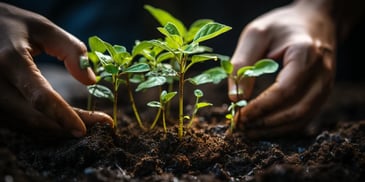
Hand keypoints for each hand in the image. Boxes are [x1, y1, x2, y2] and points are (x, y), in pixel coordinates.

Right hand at [0, 3, 112, 137]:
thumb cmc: (13, 26)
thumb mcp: (44, 28)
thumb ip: (71, 50)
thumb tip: (91, 81)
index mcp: (10, 61)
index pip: (40, 97)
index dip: (65, 116)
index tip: (89, 127)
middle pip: (35, 118)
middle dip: (68, 126)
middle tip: (98, 124)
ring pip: (27, 126)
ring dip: (57, 129)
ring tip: (86, 122)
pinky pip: (20, 123)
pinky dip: (44, 125)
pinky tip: (63, 121)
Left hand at [228, 1, 335, 137]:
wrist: (314, 21)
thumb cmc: (281, 26)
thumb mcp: (256, 34)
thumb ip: (243, 63)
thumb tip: (235, 98)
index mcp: (305, 54)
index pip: (284, 91)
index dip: (260, 108)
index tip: (239, 116)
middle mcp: (321, 73)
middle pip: (296, 110)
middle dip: (265, 123)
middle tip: (240, 128)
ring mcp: (325, 86)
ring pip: (301, 119)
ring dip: (273, 130)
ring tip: (248, 131)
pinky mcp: (321, 94)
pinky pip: (304, 118)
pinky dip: (283, 126)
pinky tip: (263, 127)